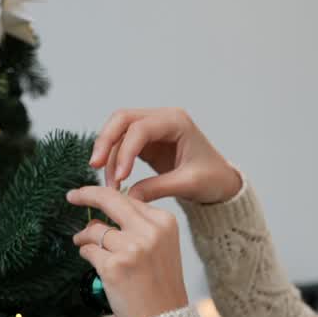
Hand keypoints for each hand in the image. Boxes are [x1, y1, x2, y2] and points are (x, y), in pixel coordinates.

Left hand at [66, 184, 189, 316]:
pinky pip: (88, 250)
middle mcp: (150, 231)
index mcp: (164, 223)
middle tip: (72, 196)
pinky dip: (86, 254)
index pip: (129, 198)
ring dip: (85, 237)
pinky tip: (95, 263)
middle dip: (86, 195)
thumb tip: (106, 206)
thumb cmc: (161, 288)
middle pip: (109, 200)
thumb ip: (141, 225)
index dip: (106, 194)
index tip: (89, 193)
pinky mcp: (114, 266)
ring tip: (83, 245)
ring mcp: (131, 248)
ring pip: (95, 230)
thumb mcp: (162, 248)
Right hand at [88, 107, 242, 204]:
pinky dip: (114, 159)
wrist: (222, 181)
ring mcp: (153, 128)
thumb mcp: (189, 185)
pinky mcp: (147, 141)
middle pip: (122, 118)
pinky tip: (113, 179)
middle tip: (95, 166)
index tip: (120, 178)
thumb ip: (157, 189)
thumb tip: (127, 198)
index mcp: (177, 122)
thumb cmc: (213, 179)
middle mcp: (162, 118)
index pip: (140, 129)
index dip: (126, 151)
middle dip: (106, 141)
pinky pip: (122, 144)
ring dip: (108, 153)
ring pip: (118, 130)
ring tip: (110, 184)